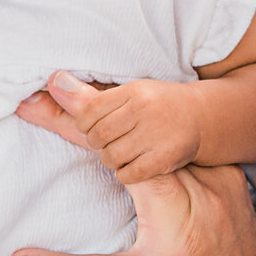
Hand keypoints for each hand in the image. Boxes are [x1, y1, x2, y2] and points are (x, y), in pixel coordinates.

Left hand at [17, 71, 202, 183]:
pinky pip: (128, 174)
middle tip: (111, 141)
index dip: (85, 125)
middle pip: (97, 137)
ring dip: (112, 160)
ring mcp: (156, 135)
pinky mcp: (166, 158)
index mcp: (133, 91)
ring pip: (110, 157)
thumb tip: (51, 82)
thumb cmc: (157, 105)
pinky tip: (136, 164)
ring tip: (124, 151)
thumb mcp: (127, 92)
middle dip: (98, 143)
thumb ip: (87, 94)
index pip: (88, 113)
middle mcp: (145, 110)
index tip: (95, 126)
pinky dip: (126, 173)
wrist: (204, 117)